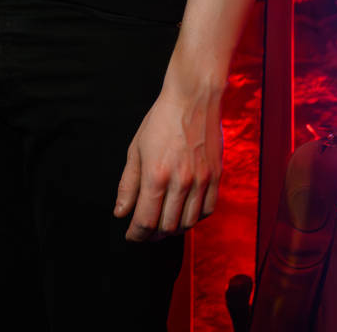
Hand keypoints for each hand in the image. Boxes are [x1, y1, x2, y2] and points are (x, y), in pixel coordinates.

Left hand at [114, 76, 223, 241]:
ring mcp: (202, 181)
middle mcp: (181, 182)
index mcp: (156, 175)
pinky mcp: (216, 177)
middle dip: (152, 235)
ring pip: (188, 223)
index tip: (131, 236)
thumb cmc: (160, 121)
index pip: (145, 221)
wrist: (193, 99)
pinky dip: (194, 218)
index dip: (136, 235)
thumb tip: (120, 212)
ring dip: (173, 229)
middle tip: (144, 232)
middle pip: (167, 227)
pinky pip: (207, 210)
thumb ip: (128, 184)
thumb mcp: (135, 149)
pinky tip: (184, 212)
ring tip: (162, 225)